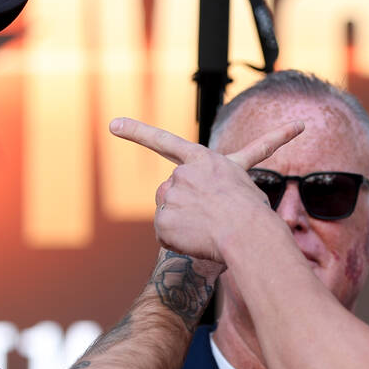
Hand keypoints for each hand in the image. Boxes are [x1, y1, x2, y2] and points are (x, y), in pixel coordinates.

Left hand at [110, 117, 303, 260]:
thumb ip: (221, 181)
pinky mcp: (163, 221)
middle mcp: (181, 174)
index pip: (164, 141)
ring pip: (169, 214)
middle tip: (210, 217)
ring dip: (184, 224)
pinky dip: (180, 243)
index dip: (137, 132)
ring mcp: (170, 196)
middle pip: (170, 192)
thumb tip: (240, 173)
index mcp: (202, 159)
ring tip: (209, 229)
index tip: (115, 125)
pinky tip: (199, 241)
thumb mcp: (242, 180)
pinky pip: (166, 236)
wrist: (247, 232)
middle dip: (184, 206)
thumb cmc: (253, 211)